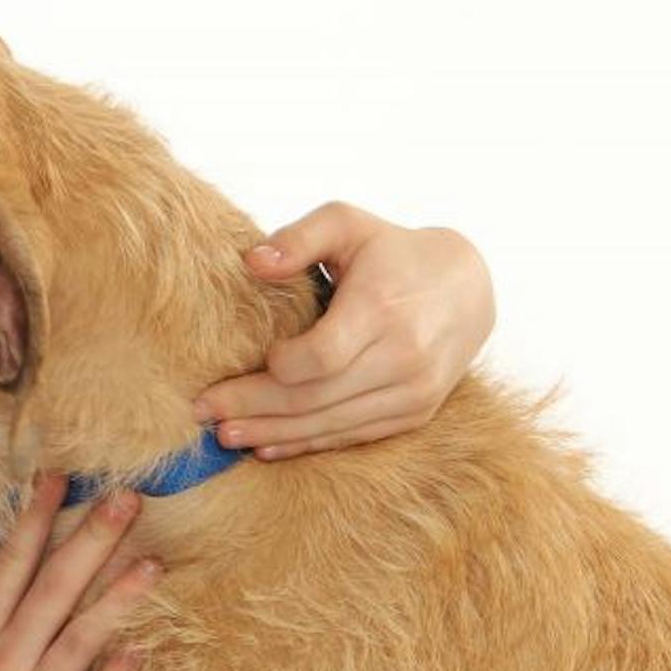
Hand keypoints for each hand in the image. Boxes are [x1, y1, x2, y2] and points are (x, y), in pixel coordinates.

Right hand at [0, 474, 159, 670]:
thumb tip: (3, 598)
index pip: (9, 566)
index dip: (37, 519)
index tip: (61, 478)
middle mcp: (0, 669)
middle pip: (52, 592)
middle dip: (90, 540)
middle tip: (127, 497)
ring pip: (78, 644)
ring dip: (117, 601)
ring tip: (152, 563)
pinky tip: (140, 653)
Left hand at [194, 201, 494, 459]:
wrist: (467, 288)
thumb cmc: (392, 252)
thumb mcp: (349, 225)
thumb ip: (300, 237)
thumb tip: (252, 262)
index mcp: (383, 309)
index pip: (321, 357)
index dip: (278, 367)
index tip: (252, 359)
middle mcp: (404, 356)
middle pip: (315, 397)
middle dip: (254, 407)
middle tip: (204, 411)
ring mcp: (413, 391)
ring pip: (329, 425)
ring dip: (272, 434)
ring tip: (225, 435)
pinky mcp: (415, 413)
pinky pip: (352, 436)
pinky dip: (306, 444)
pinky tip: (267, 446)